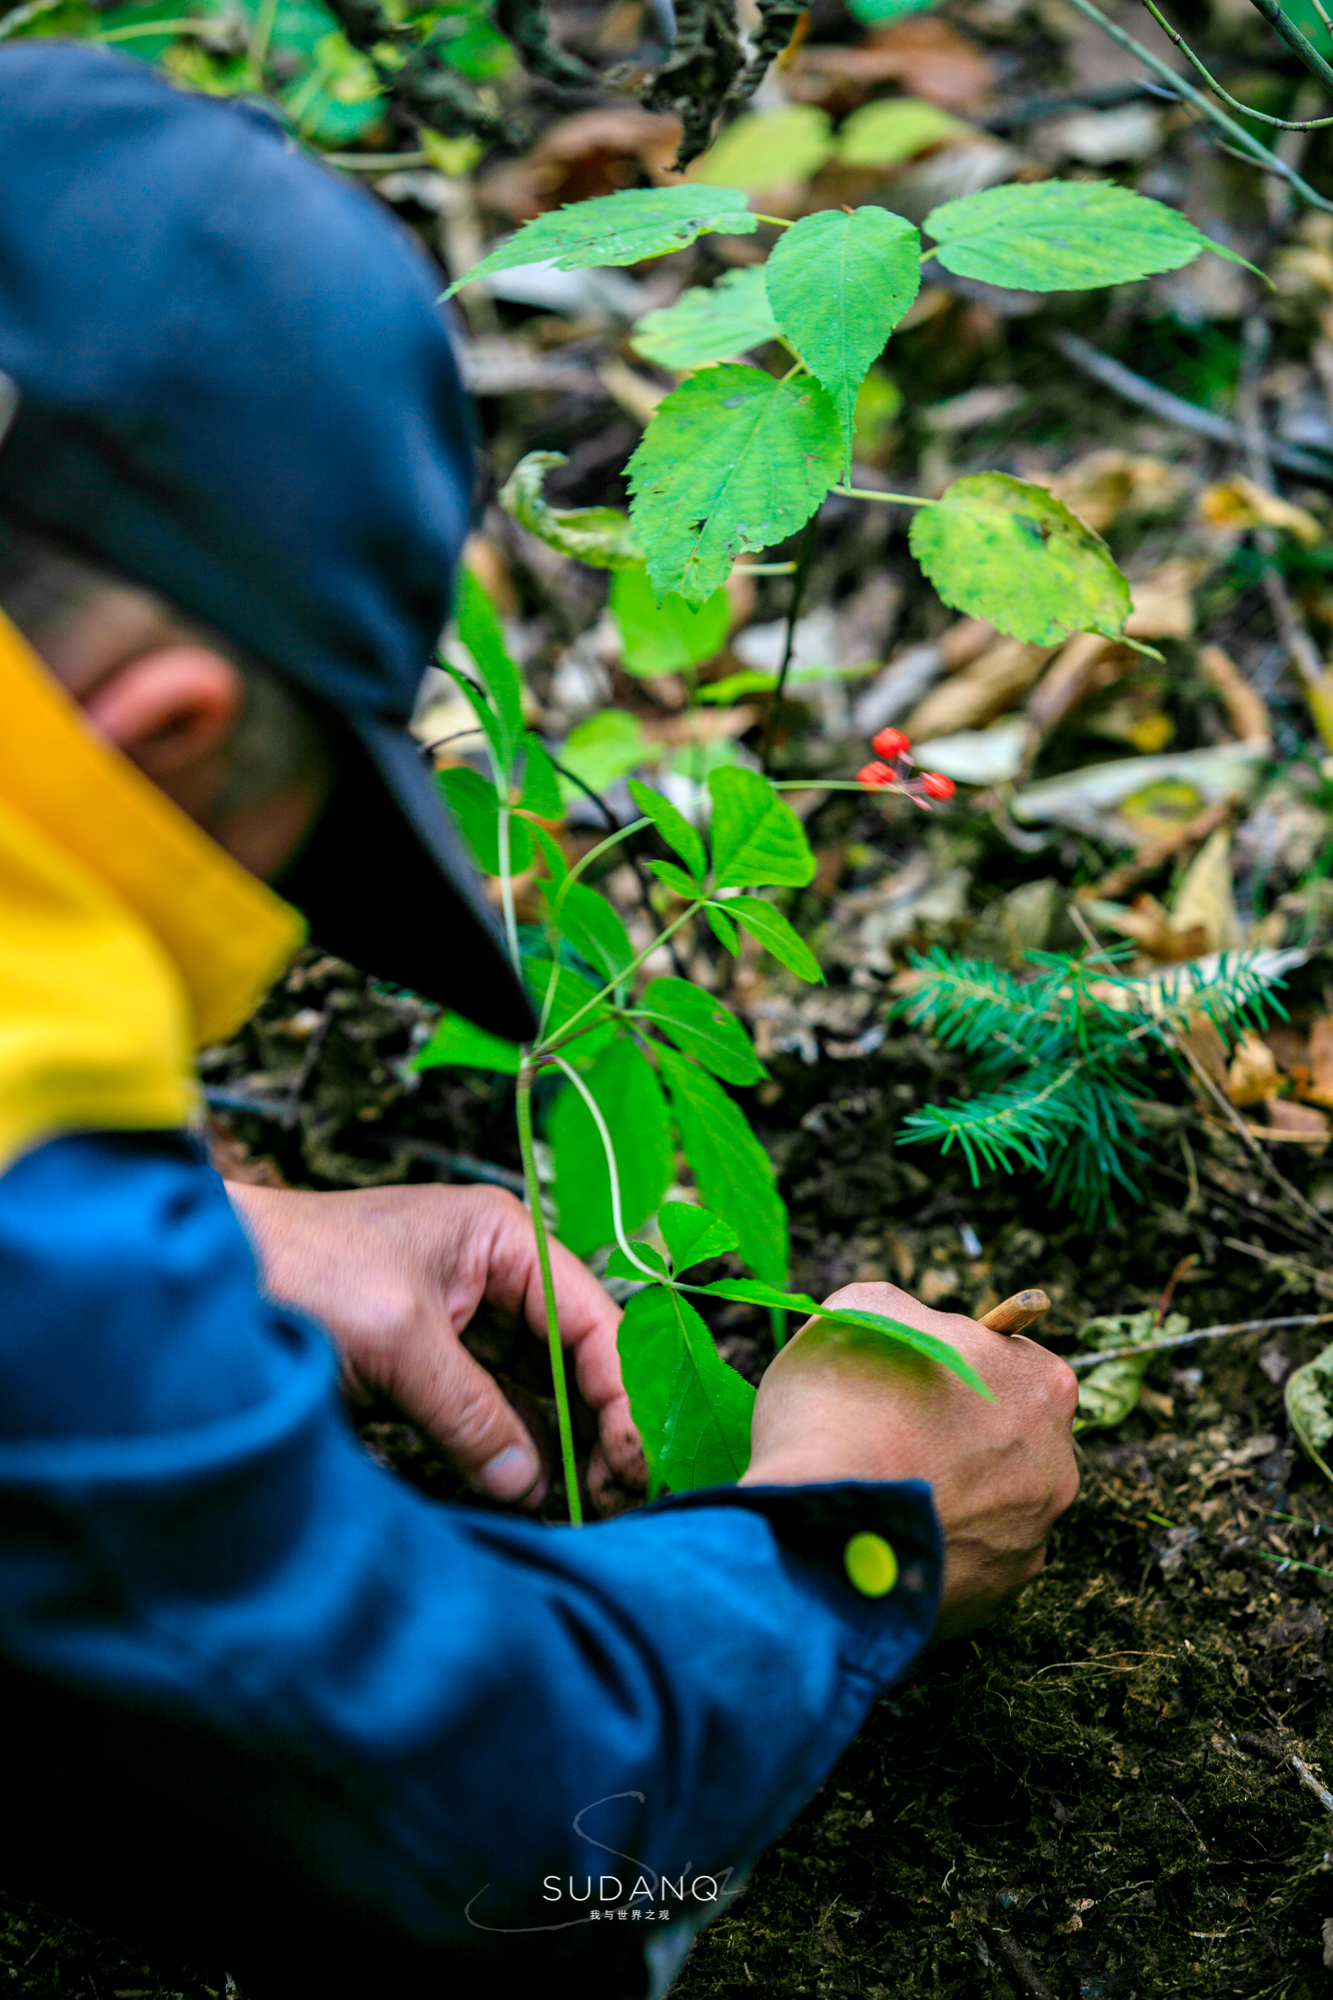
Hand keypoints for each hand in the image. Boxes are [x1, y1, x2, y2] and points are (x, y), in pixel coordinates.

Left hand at [225, 1181, 643, 1508]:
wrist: (203, 1277)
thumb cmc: (297, 1271)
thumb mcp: (395, 1338)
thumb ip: (469, 1410)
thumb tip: (528, 1484)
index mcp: (505, 1239)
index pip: (594, 1318)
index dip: (621, 1391)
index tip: (636, 1460)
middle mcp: (497, 1277)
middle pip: (578, 1359)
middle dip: (602, 1425)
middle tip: (617, 1497)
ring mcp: (464, 1325)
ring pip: (542, 1393)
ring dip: (565, 1448)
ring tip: (590, 1508)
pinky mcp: (429, 1369)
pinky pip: (494, 1414)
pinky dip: (516, 1455)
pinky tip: (534, 1496)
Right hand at [742, 1282, 1078, 1638]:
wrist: (825, 1520)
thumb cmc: (846, 1402)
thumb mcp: (864, 1311)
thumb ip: (907, 1312)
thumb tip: (913, 1330)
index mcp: (1042, 1385)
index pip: (1006, 1364)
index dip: (950, 1368)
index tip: (904, 1381)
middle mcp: (1058, 1466)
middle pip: (1006, 1439)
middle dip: (956, 1437)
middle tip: (888, 1438)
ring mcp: (1031, 1540)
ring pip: (987, 1507)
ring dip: (943, 1497)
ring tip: (878, 1494)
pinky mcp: (996, 1599)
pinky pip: (964, 1564)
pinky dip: (929, 1550)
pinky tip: (882, 1540)